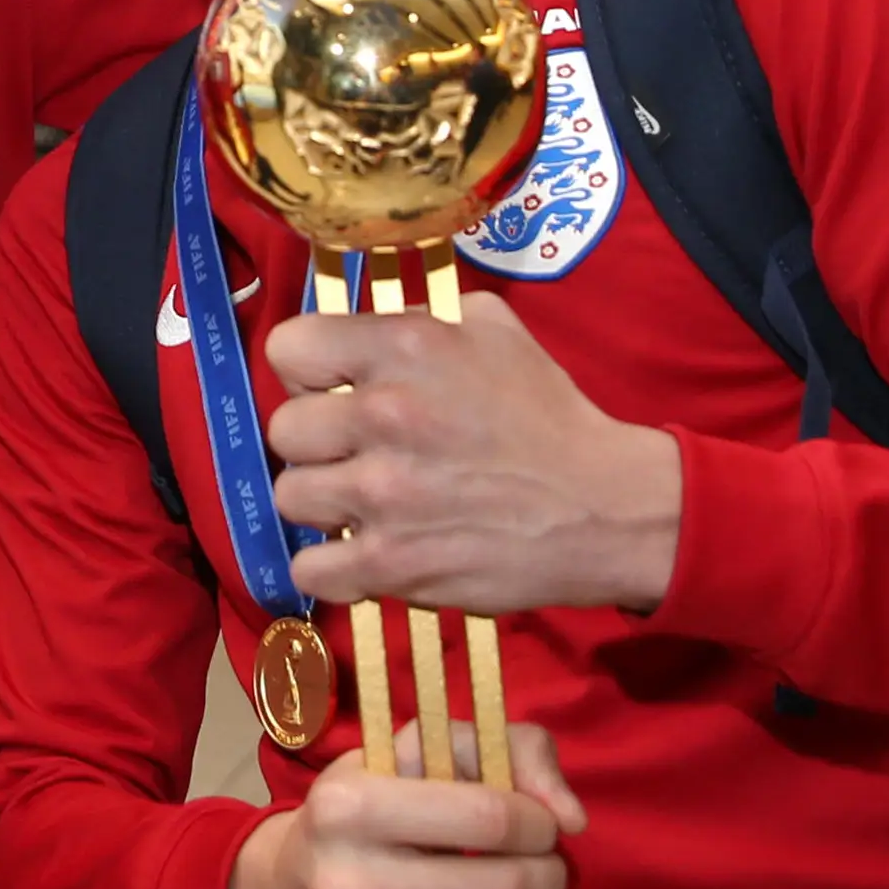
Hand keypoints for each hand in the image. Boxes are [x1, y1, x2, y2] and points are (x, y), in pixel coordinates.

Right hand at [230, 722, 583, 888]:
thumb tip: (571, 817)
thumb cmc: (361, 821)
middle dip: (551, 876)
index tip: (538, 827)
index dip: (537, 823)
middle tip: (548, 871)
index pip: (490, 817)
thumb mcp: (413, 755)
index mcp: (347, 808)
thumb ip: (503, 749)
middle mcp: (344, 888)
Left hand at [265, 295, 681, 615]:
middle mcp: (383, 415)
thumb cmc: (548, 415)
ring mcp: (383, 495)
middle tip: (356, 453)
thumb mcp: (494, 331)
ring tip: (363, 505)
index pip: (288, 347)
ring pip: (291, 498)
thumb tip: (367, 325)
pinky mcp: (392, 564)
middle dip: (317, 442)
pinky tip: (361, 555)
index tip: (334, 388)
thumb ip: (420, 318)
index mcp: (402, 348)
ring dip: (324, 503)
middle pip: (284, 430)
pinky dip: (330, 568)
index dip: (307, 370)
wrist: (604, 506)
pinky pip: (311, 569)